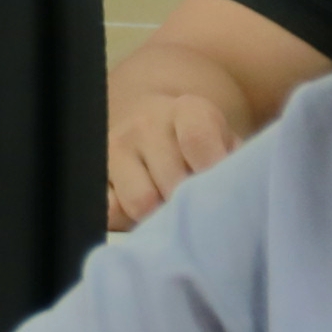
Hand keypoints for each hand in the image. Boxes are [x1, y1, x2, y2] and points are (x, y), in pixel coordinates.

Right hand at [107, 92, 238, 230]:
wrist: (154, 121)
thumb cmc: (204, 146)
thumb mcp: (228, 142)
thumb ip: (236, 165)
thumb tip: (232, 200)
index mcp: (187, 110)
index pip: (196, 140)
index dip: (212, 171)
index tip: (223, 191)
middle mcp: (145, 125)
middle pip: (171, 181)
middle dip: (191, 203)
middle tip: (204, 209)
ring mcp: (116, 149)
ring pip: (141, 202)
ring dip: (161, 216)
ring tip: (175, 212)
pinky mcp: (96, 176)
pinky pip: (110, 211)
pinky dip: (130, 221)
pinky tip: (147, 214)